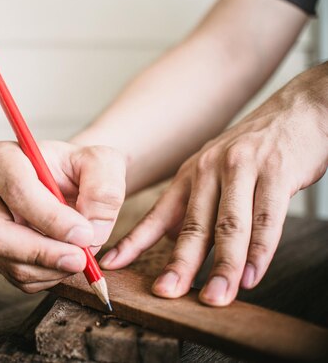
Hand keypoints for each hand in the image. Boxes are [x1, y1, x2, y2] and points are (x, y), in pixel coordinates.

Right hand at [0, 141, 125, 292]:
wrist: (69, 181)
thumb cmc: (79, 168)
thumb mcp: (102, 163)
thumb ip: (103, 190)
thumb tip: (92, 231)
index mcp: (1, 158)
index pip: (17, 190)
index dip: (51, 218)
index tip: (84, 233)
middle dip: (43, 252)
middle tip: (81, 259)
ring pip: (7, 259)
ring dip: (50, 268)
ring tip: (81, 257)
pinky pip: (15, 275)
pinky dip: (47, 276)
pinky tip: (66, 261)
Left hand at [100, 63, 327, 305]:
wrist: (299, 112)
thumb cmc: (255, 150)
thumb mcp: (215, 172)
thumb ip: (197, 206)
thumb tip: (175, 242)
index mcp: (191, 174)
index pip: (157, 214)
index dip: (133, 242)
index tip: (110, 265)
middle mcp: (210, 170)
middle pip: (192, 226)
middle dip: (179, 264)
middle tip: (167, 293)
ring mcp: (243, 169)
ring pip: (229, 227)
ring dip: (223, 267)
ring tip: (216, 297)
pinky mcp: (276, 171)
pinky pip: (267, 219)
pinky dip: (260, 252)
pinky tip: (252, 276)